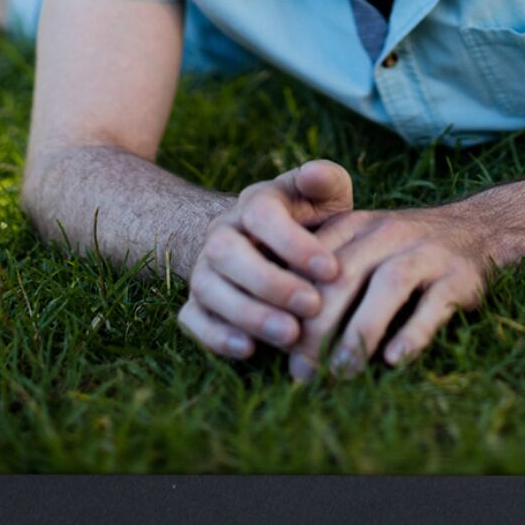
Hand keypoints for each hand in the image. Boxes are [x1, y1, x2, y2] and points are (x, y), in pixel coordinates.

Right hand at [177, 159, 352, 361]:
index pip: (262, 215)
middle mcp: (222, 233)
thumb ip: (325, 180)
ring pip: (208, 288)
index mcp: (254, 203)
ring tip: (291, 335)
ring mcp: (204, 269)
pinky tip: (250, 350)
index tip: (332, 270)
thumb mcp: (325, 195)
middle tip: (313, 305)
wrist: (275, 250)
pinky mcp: (197, 304)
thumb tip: (313, 174)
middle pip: (226, 251)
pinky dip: (215, 336)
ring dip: (248, 314)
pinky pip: (191, 319)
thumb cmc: (311, 221)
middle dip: (270, 282)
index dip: (294, 243)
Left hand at [286, 205, 491, 380]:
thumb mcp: (361, 247)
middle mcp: (389, 232)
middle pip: (346, 275)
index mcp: (357, 225)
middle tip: (301, 371)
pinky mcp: (459, 276)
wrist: (477, 229)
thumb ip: (323, 275)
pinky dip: (413, 332)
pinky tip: (393, 360)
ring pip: (389, 285)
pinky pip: (434, 304)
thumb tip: (276, 333)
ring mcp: (427, 252)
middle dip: (319, 325)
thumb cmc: (401, 252)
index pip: (315, 261)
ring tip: (341, 372)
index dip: (291, 302)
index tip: (275, 343)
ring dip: (361, 331)